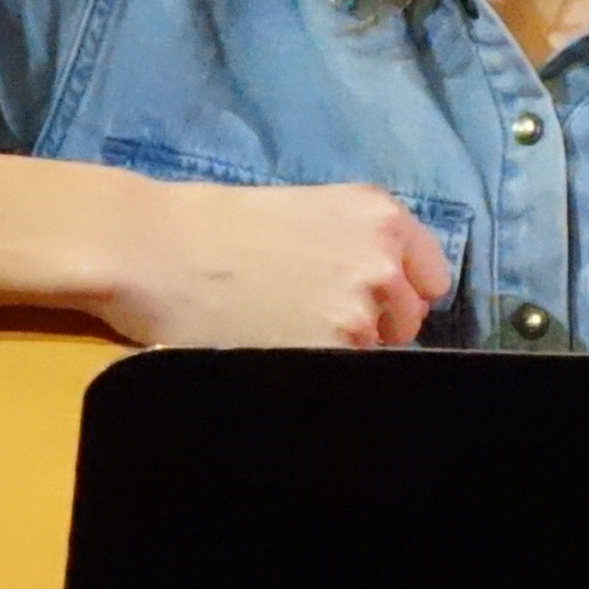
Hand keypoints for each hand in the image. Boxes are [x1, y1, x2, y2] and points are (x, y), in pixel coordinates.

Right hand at [97, 177, 451, 350]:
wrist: (157, 251)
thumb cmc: (216, 227)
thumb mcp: (308, 212)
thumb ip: (359, 246)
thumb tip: (391, 295)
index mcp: (380, 216)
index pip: (432, 279)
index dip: (401, 295)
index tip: (374, 304)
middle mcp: (382, 261)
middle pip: (409, 322)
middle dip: (374, 327)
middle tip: (313, 318)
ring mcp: (360, 314)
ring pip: (375, 354)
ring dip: (342, 352)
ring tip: (284, 331)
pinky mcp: (332, 355)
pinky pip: (344, 377)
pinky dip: (318, 372)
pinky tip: (275, 348)